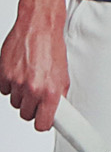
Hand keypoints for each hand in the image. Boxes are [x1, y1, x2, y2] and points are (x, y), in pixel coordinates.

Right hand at [0, 0, 69, 128]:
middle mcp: (32, 89)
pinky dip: (10, 84)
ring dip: (21, 95)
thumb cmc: (52, 48)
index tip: (43, 122)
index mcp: (50, 91)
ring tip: (30, 79)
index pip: (42, 123)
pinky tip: (19, 73)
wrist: (39, 28)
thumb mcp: (63, 75)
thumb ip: (58, 94)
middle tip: (37, 96)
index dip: (42, 123)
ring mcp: (16, 82)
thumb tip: (57, 110)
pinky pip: (4, 90)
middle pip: (26, 115)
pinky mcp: (2, 74)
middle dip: (32, 108)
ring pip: (15, 102)